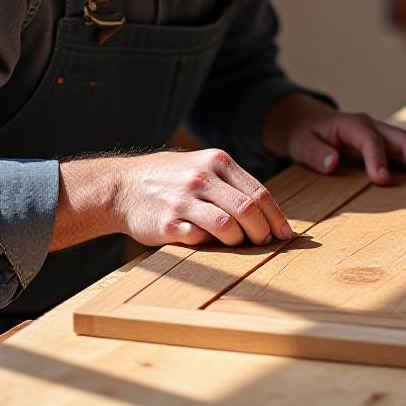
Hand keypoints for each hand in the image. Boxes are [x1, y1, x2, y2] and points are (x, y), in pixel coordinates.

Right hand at [53, 149, 293, 250]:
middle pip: (248, 209)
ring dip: (239, 240)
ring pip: (228, 225)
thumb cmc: (168, 179)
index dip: (276, 217)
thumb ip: (230, 182)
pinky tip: (207, 243)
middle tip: (265, 244)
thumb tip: (266, 211)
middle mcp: (201, 177)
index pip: (258, 192)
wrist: (120, 186)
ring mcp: (184, 200)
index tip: (285, 233)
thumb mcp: (200, 165)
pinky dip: (209, 244)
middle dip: (262, 232)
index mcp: (216, 161)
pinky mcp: (167, 223)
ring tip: (237, 244)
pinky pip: (199, 238)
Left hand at [263, 93, 405, 185]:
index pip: (369, 140)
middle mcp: (373, 126)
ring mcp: (384, 134)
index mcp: (352, 124)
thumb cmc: (307, 137)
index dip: (377, 159)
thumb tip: (333, 163)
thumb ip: (316, 154)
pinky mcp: (389, 145)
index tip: (382, 181)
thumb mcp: (302, 145)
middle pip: (401, 138)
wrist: (312, 125)